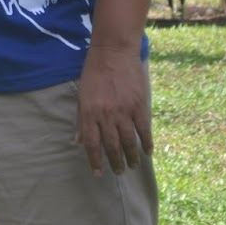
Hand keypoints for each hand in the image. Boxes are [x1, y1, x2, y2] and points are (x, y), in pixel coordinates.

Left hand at [76, 43, 151, 175]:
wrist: (113, 51)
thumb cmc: (94, 71)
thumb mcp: (82, 95)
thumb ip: (81, 119)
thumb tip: (78, 141)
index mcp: (89, 113)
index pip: (92, 144)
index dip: (95, 161)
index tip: (98, 173)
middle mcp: (106, 115)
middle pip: (111, 146)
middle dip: (115, 162)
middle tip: (119, 172)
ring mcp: (124, 111)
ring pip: (129, 142)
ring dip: (131, 157)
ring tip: (132, 166)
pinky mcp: (139, 105)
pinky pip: (144, 129)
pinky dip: (147, 142)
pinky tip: (147, 152)